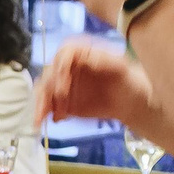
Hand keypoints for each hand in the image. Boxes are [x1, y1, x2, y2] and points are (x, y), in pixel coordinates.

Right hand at [36, 41, 154, 127]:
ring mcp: (64, 85)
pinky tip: (54, 120)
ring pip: (44, 90)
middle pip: (50, 73)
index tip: (62, 85)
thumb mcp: (121, 68)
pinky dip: (45, 113)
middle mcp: (69, 67)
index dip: (59, 67)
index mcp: (82, 53)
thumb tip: (84, 58)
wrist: (133, 103)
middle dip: (47, 89)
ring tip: (41, 119)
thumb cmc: (131, 81)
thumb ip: (103, 60)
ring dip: (41, 103)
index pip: (63, 54)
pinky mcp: (63, 102)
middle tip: (50, 106)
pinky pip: (48, 105)